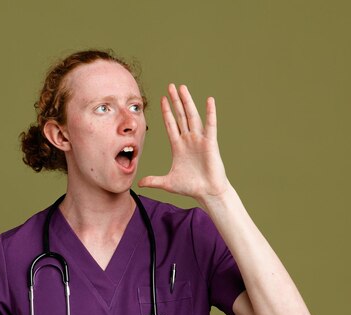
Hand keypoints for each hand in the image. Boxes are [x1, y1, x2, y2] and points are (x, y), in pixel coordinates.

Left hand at [138, 84, 230, 204]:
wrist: (208, 192)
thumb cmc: (191, 187)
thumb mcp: (168, 183)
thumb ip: (154, 180)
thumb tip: (140, 184)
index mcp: (178, 146)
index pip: (171, 124)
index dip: (166, 112)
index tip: (162, 99)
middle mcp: (189, 140)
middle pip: (180, 116)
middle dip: (175, 101)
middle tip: (171, 86)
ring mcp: (199, 140)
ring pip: (192, 116)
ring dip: (187, 102)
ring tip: (183, 88)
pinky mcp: (210, 143)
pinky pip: (210, 125)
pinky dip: (210, 113)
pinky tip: (209, 101)